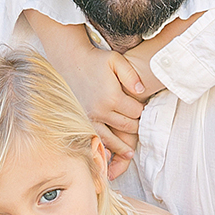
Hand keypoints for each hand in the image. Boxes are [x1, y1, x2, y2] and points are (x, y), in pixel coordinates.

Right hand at [26, 15, 151, 163]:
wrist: (71, 62)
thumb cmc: (96, 60)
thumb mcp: (116, 60)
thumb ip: (131, 75)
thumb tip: (141, 91)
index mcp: (112, 97)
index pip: (136, 112)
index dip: (143, 111)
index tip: (144, 110)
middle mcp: (101, 111)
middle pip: (127, 126)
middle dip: (136, 126)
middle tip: (140, 126)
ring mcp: (90, 118)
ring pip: (112, 138)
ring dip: (122, 146)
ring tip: (130, 153)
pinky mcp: (82, 121)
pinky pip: (96, 138)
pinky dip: (104, 147)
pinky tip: (109, 154)